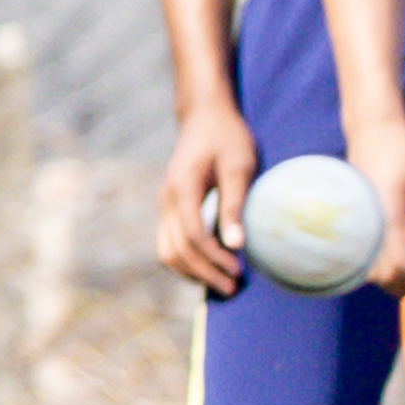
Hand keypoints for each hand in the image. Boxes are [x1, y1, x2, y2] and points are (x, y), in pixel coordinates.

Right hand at [154, 103, 254, 298]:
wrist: (205, 115)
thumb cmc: (227, 137)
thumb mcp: (238, 166)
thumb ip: (234, 204)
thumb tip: (236, 244)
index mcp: (182, 189)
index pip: (193, 236)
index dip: (215, 258)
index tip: (239, 271)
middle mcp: (167, 200)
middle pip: (177, 250)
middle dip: (204, 273)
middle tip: (233, 288)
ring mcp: (164, 204)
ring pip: (167, 251)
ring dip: (192, 271)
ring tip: (221, 282)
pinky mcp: (170, 207)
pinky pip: (170, 242)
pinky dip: (186, 260)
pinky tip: (209, 266)